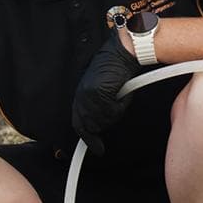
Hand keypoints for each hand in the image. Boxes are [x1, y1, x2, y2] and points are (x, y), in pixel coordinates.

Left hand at [72, 32, 139, 154]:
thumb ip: (97, 106)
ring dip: (115, 112)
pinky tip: (123, 92)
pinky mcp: (99, 93)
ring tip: (120, 96)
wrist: (121, 53)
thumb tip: (99, 126)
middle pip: (90, 125)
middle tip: (109, 123)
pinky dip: (122, 104)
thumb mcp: (102, 89)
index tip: (96, 148)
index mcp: (80, 95)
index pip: (79, 123)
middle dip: (102, 126)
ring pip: (103, 119)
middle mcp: (81, 96)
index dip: (87, 138)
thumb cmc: (115, 68)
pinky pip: (113, 111)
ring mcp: (89, 95)